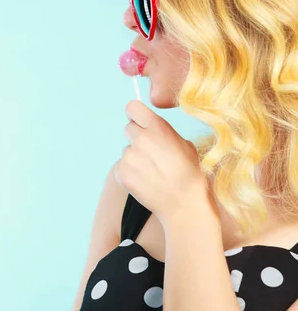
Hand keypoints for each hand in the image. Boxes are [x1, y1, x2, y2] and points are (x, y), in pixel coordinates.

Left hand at [115, 101, 214, 225]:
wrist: (183, 202)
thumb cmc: (189, 173)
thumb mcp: (184, 144)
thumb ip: (162, 132)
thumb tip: (150, 129)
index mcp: (157, 127)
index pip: (132, 108)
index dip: (135, 115)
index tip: (138, 121)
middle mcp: (140, 139)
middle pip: (128, 129)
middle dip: (137, 138)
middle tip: (150, 153)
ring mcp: (128, 156)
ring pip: (126, 150)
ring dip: (134, 157)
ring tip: (151, 171)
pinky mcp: (121, 172)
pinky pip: (121, 166)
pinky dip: (130, 172)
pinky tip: (144, 181)